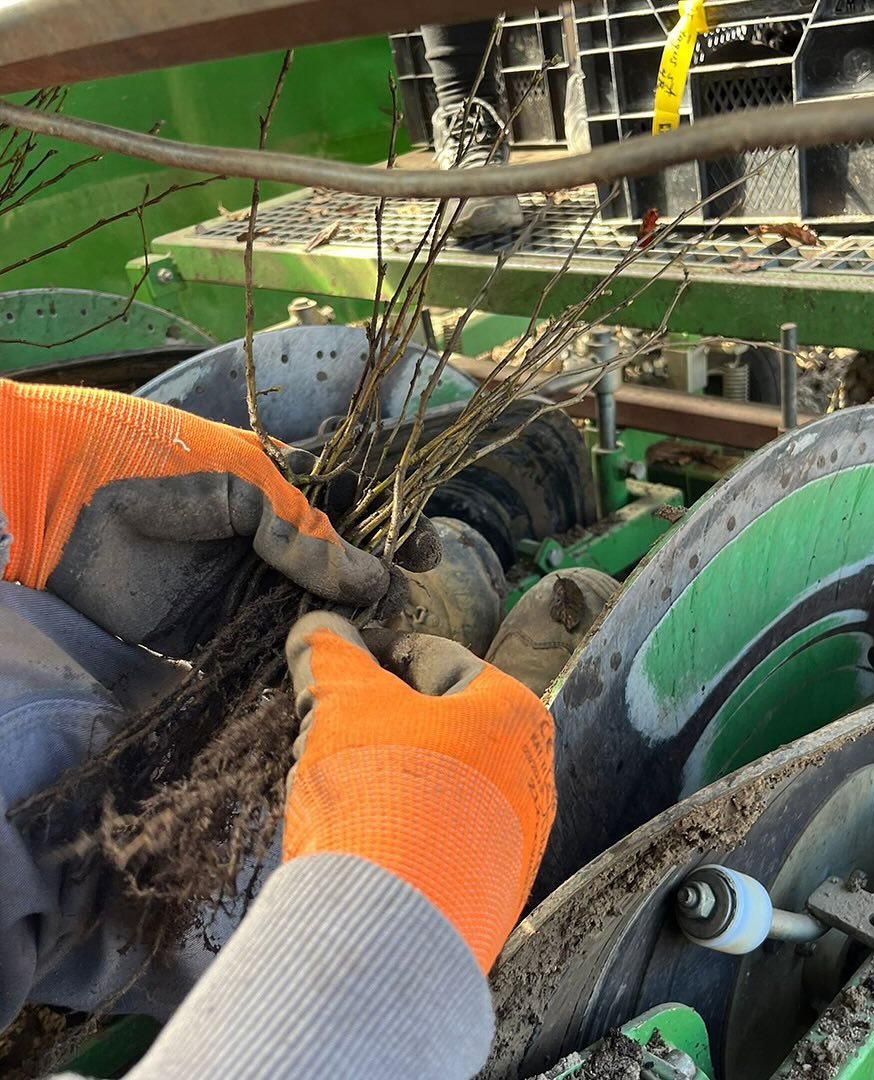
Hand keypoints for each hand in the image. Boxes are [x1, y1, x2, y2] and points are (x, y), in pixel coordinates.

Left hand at [0, 380, 435, 654]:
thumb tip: (371, 578)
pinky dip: (300, 660)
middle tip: (405, 602)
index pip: (353, 515)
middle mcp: (266, 543)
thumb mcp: (242, 480)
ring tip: (383, 641)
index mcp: (278, 491)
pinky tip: (336, 669)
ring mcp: (239, 588)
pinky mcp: (209, 632)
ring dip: (348, 626)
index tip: (425, 553)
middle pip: (340, 571)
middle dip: (379, 585)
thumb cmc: (151, 462)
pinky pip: (266, 649)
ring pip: (311, 612)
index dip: (392, 532)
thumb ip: (306, 531)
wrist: (54, 501)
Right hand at [283, 612, 555, 972]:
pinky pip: (436, 837)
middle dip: (371, 720)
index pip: (435, 658)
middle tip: (320, 728)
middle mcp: (530, 772)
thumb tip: (315, 628)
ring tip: (328, 786)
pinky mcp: (491, 892)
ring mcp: (516, 838)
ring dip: (378, 774)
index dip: (373, 652)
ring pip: (433, 782)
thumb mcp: (344, 705)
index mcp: (512, 711)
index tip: (332, 661)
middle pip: (435, 723)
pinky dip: (394, 826)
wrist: (392, 929)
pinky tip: (353, 837)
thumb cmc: (381, 792)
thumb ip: (329, 655)